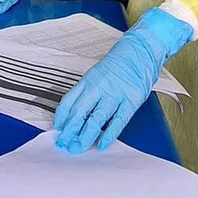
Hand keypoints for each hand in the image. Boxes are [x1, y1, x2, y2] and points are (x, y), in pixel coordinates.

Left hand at [53, 7, 193, 153]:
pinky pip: (118, 121)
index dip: (60, 118)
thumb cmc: (119, 63)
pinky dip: (109, 134)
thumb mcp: (97, 74)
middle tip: (64, 144)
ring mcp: (116, 93)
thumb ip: (87, 92)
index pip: (68, 101)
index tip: (57, 130)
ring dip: (85, 136)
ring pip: (96, 119)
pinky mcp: (132, 100)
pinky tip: (102, 144)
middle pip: (79, 112)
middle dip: (69, 131)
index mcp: (88, 80)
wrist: (141, 49)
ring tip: (78, 148)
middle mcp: (99, 86)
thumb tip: (75, 116)